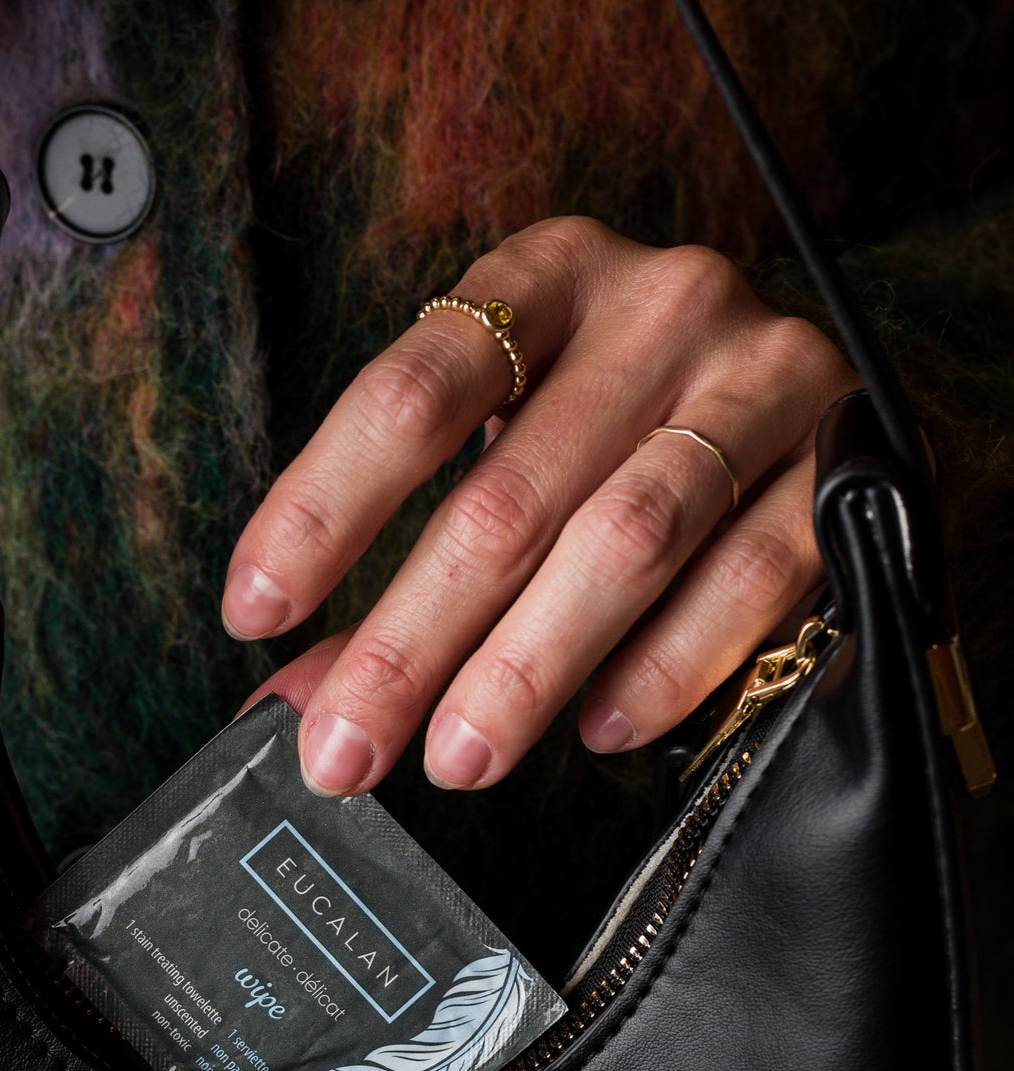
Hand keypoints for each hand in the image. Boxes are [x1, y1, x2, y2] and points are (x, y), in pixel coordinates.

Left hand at [221, 217, 857, 795]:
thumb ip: (405, 564)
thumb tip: (301, 697)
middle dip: (408, 642)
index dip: (322, 509)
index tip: (254, 612)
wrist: (808, 393)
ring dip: (526, 669)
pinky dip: (663, 666)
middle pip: (508, 495)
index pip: (411, 393)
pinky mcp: (848, 461)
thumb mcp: (502, 451)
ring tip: (458, 758)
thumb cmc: (614, 426)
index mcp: (545, 278)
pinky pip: (747, 579)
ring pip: (625, 540)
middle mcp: (657, 307)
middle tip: (344, 750)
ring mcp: (762, 378)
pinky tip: (598, 731)